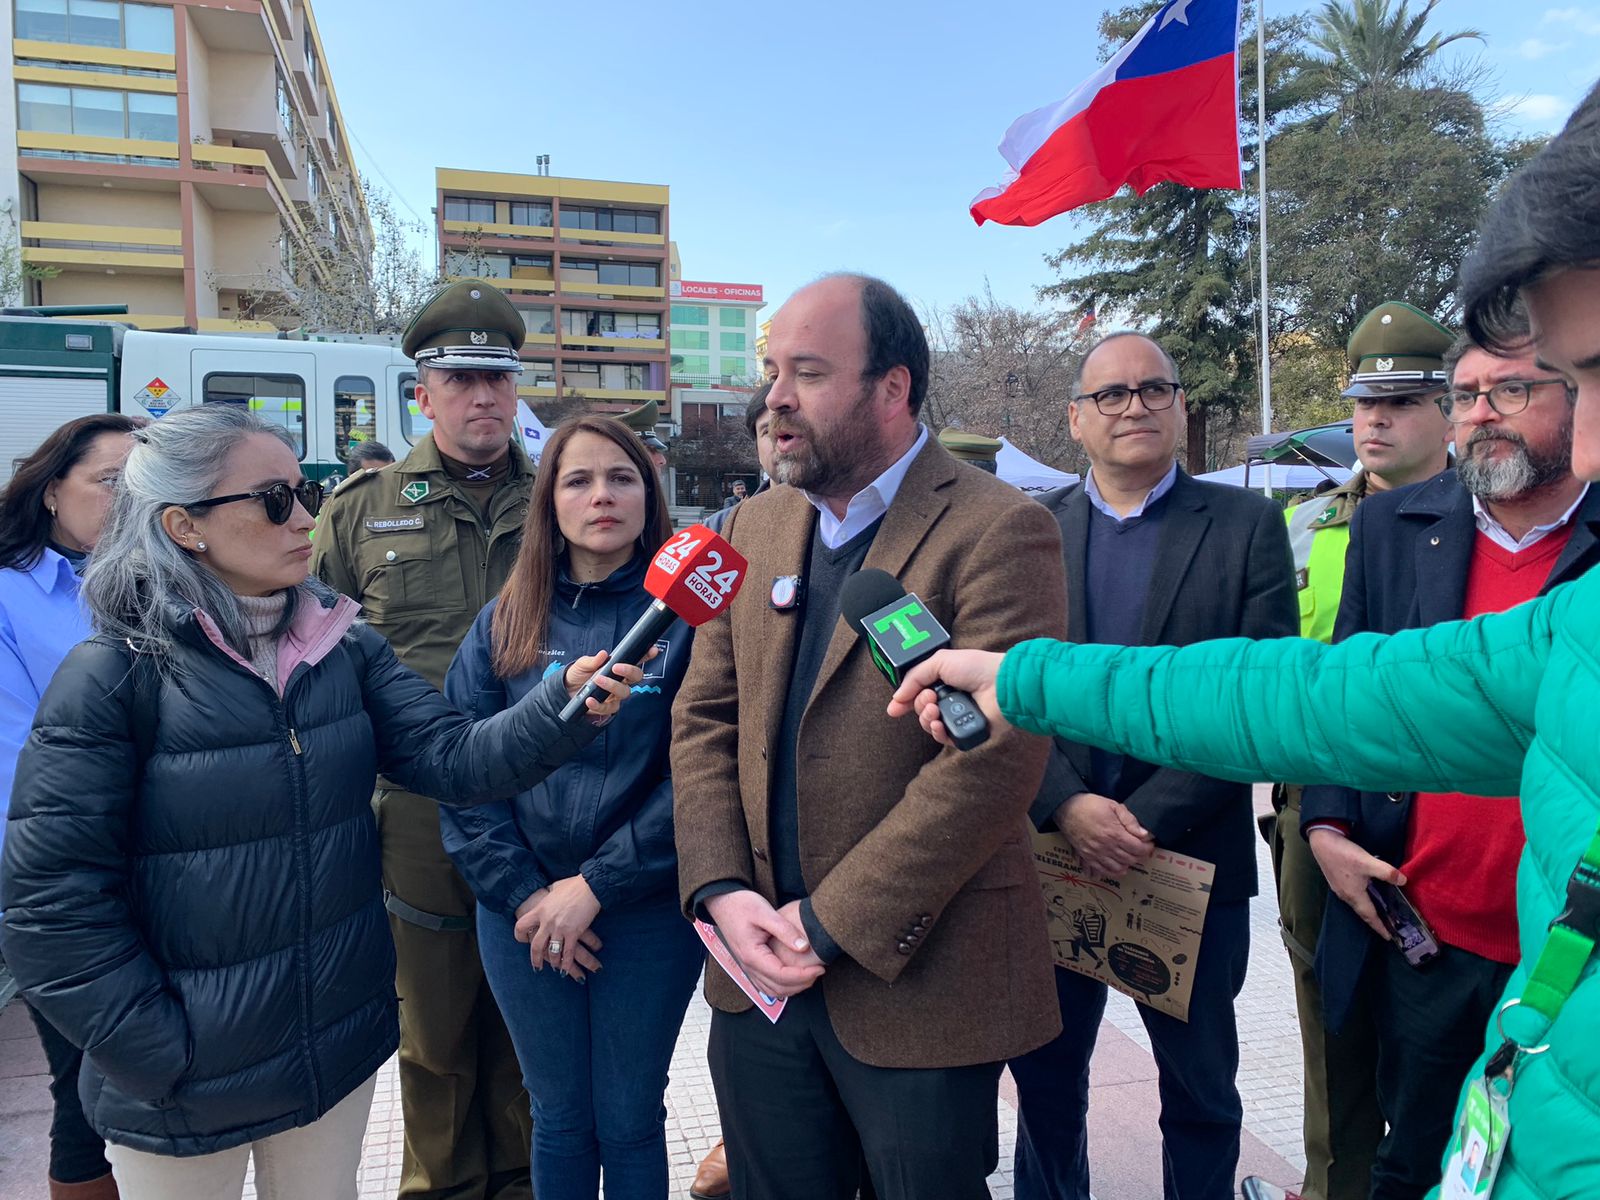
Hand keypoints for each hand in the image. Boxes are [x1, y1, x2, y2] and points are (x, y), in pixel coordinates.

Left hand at [514, 878, 603, 978]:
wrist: (589, 886)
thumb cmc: (573, 885)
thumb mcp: (554, 888)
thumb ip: (548, 896)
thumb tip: (548, 895)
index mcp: (540, 910)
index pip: (521, 926)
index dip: (520, 935)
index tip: (523, 941)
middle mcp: (547, 921)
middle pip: (535, 945)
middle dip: (536, 959)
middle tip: (537, 966)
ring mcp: (559, 928)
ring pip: (552, 952)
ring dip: (553, 962)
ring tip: (554, 968)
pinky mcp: (573, 933)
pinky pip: (567, 953)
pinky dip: (566, 963)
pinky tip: (565, 970)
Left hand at [563, 647, 657, 721]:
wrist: (566, 692)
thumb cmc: (578, 675)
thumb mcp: (581, 665)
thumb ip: (592, 660)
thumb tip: (603, 655)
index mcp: (617, 668)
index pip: (635, 661)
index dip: (646, 656)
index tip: (652, 650)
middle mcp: (621, 681)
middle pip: (636, 677)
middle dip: (629, 671)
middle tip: (616, 667)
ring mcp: (615, 695)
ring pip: (624, 692)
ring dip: (612, 686)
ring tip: (598, 681)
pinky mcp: (608, 707)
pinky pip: (609, 708)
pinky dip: (599, 704)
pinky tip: (589, 700)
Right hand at [703, 889, 824, 997]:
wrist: (723, 902)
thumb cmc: (742, 905)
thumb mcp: (765, 912)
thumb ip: (785, 930)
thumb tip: (804, 947)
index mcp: (752, 955)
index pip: (781, 975)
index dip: (803, 975)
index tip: (820, 967)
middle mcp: (749, 966)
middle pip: (779, 988)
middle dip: (802, 983)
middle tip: (819, 971)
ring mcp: (748, 968)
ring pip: (773, 991)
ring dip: (793, 988)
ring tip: (810, 974)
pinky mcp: (750, 965)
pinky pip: (767, 985)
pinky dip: (783, 986)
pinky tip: (795, 976)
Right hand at [886, 650, 1007, 744]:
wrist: (1001, 685)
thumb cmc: (976, 668)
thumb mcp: (939, 662)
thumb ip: (915, 677)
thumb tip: (897, 697)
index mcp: (944, 681)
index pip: (918, 694)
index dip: (904, 701)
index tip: (894, 709)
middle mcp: (950, 700)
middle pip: (921, 710)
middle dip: (919, 705)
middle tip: (931, 697)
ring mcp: (958, 717)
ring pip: (930, 725)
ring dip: (927, 718)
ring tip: (935, 709)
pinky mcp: (966, 732)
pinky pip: (944, 739)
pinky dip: (938, 732)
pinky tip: (940, 724)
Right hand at [1054, 792, 1154, 877]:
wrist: (1067, 808)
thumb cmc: (1091, 805)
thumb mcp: (1113, 806)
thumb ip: (1130, 820)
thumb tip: (1145, 834)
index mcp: (1115, 833)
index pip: (1138, 848)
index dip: (1147, 848)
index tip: (1149, 844)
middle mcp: (1106, 846)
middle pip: (1130, 859)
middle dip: (1139, 856)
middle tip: (1141, 850)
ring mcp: (1096, 854)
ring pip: (1118, 868)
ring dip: (1128, 865)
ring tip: (1130, 858)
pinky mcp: (1087, 857)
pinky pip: (1102, 871)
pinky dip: (1112, 872)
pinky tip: (1118, 867)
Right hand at [1308, 828, 1405, 940]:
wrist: (1322, 841)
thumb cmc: (1344, 854)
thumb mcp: (1368, 862)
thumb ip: (1386, 873)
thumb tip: (1403, 881)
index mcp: (1354, 895)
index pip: (1369, 916)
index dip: (1379, 927)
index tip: (1388, 937)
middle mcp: (1345, 895)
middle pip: (1362, 912)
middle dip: (1374, 920)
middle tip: (1387, 926)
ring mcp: (1339, 888)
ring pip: (1356, 904)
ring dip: (1368, 910)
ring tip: (1379, 911)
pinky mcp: (1336, 881)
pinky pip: (1351, 896)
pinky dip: (1361, 900)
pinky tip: (1366, 892)